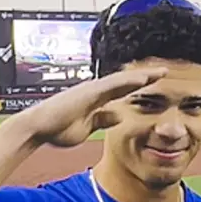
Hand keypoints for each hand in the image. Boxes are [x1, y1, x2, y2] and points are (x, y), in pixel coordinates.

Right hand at [11, 67, 167, 147]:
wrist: (37, 129)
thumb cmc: (58, 129)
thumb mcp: (88, 126)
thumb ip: (103, 119)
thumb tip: (119, 115)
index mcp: (96, 99)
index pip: (122, 90)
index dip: (138, 86)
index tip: (154, 83)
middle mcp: (95, 91)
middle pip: (126, 82)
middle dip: (145, 77)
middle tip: (163, 72)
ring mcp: (92, 90)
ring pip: (122, 80)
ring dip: (142, 76)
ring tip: (159, 73)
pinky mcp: (88, 93)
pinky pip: (112, 85)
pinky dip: (128, 81)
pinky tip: (142, 79)